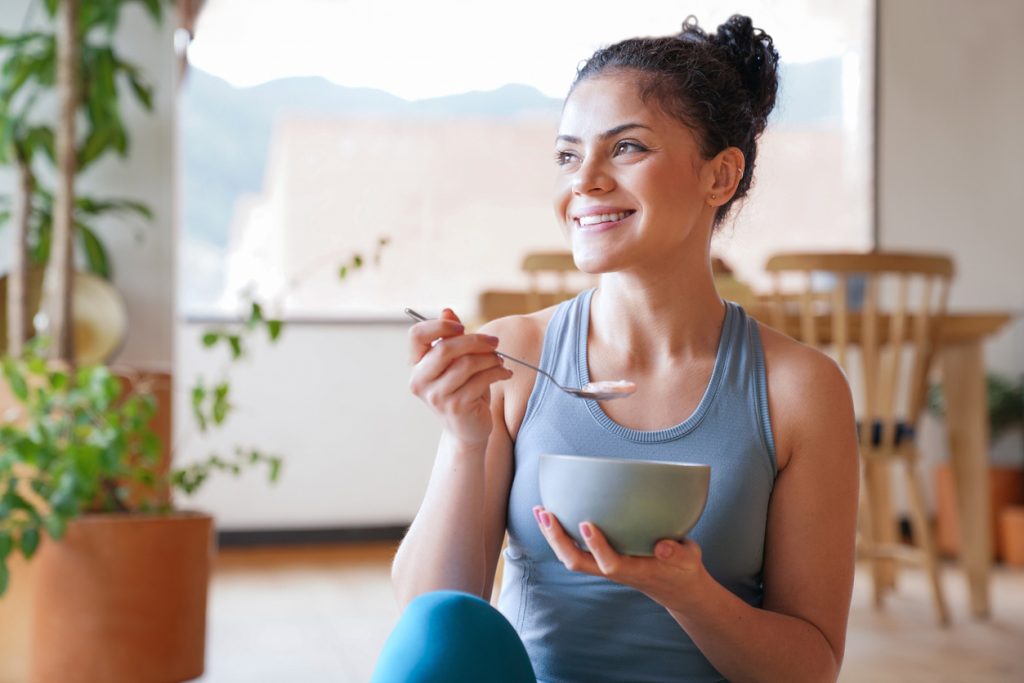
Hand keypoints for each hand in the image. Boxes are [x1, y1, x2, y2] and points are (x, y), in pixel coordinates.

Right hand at [408, 308, 512, 446]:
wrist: (469, 429)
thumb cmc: (464, 390)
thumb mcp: (457, 362)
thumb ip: (452, 338)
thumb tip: (448, 311)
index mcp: (417, 365)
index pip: (417, 336)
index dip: (440, 326)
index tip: (462, 327)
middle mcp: (421, 380)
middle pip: (445, 348)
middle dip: (475, 341)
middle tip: (495, 343)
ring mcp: (437, 396)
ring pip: (466, 364)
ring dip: (490, 359)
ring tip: (500, 361)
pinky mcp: (456, 406)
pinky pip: (480, 380)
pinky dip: (497, 372)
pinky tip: (504, 373)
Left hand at [533, 505, 704, 611]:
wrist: (677, 588)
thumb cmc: (682, 569)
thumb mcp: (688, 560)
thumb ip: (677, 552)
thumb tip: (662, 546)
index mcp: (635, 570)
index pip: (610, 564)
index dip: (596, 546)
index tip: (586, 524)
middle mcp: (614, 569)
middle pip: (578, 562)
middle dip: (558, 540)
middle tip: (546, 514)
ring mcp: (605, 565)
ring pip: (571, 556)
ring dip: (553, 535)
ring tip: (540, 511)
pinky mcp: (603, 558)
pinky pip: (575, 548)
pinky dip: (561, 533)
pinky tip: (553, 515)